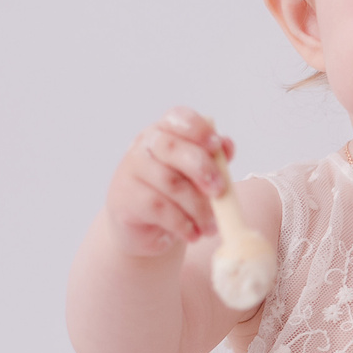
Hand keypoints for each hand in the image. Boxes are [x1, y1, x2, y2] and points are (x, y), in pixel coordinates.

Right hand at [103, 107, 229, 261]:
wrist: (146, 229)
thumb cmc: (177, 196)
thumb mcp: (199, 177)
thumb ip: (214, 160)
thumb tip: (227, 146)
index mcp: (166, 131)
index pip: (178, 118)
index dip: (198, 129)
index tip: (216, 146)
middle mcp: (145, 145)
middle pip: (173, 148)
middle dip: (202, 168)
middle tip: (220, 191)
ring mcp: (131, 170)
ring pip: (170, 183)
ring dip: (197, 208)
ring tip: (210, 228)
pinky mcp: (124, 198)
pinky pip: (159, 208)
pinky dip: (182, 223)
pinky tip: (192, 234)